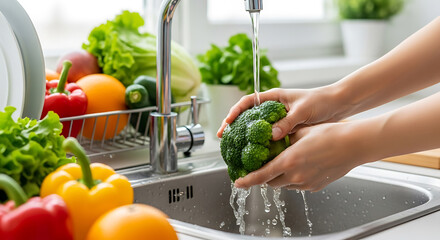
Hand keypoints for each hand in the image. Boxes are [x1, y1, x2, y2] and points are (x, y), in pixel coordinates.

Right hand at [217, 85, 347, 139]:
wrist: (338, 105)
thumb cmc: (321, 101)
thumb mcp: (303, 111)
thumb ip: (287, 122)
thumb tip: (272, 135)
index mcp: (274, 97)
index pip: (247, 102)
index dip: (234, 112)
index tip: (227, 123)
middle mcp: (273, 107)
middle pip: (247, 115)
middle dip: (233, 126)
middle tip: (224, 138)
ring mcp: (278, 118)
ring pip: (256, 127)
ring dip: (246, 136)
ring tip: (235, 148)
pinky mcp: (285, 128)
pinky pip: (269, 136)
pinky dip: (261, 144)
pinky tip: (257, 153)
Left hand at [234, 121, 373, 190]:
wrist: (353, 145)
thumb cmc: (329, 135)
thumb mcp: (301, 132)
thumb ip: (283, 138)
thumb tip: (272, 137)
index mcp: (288, 161)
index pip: (261, 175)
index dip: (247, 181)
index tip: (238, 182)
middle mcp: (295, 176)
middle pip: (271, 182)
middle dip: (264, 177)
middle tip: (262, 167)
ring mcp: (306, 183)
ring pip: (284, 185)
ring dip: (279, 177)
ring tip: (284, 163)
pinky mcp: (315, 186)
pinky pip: (298, 185)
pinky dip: (293, 179)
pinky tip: (300, 166)